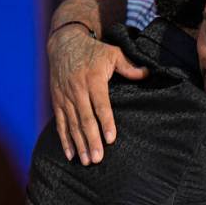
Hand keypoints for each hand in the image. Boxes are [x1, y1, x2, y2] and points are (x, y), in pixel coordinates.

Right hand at [48, 24, 148, 164]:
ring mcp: (65, 97)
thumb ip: (129, 66)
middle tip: (98, 159)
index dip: (106, 122)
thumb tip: (148, 73)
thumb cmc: (93, 50)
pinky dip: (65, 140)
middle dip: (92, 140)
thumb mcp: (113, 53)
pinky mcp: (57, 101)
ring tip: (87, 161)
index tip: (111, 138)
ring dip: (79, 144)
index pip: (101, 104)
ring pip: (73, 124)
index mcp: (93, 79)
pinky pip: (60, 123)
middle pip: (85, 119)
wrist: (64, 43)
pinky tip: (71, 155)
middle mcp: (77, 90)